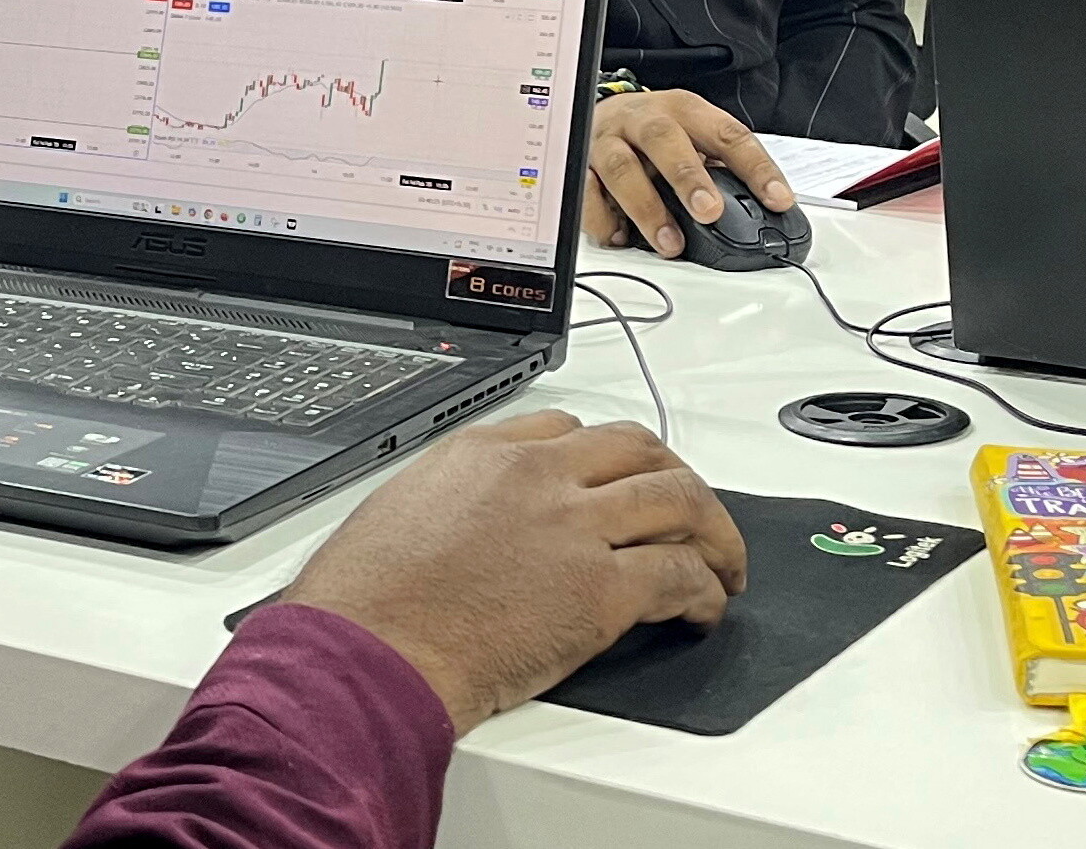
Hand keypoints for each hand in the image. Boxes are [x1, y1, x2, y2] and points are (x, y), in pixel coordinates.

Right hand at [280, 411, 745, 732]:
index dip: (605, 458)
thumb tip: (473, 523)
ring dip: (712, 529)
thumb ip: (452, 502)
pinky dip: (704, 590)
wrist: (365, 656)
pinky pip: (678, 574)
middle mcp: (536, 475)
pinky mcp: (599, 591)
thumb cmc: (363, 606)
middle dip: (676, 477)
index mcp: (482, 452)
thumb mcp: (398, 513)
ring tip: (722, 561)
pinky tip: (704, 608)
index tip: (616, 483)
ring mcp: (573, 528)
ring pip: (677, 498)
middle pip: (638, 448)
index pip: (567, 429)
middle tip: (692, 513)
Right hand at [582, 89, 792, 256]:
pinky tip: (619, 236)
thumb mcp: (692, 136)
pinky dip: (602, 217)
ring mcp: (608, 140)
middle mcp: (644, 119)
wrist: (599, 112)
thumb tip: (759, 210)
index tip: (777, 199)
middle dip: (688, 178)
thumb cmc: (654, 131)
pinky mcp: (578, 163)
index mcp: (684, 109)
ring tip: (670, 243)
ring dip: (647, 208)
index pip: (726, 134)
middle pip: (665, 140)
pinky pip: (585, 191)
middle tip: (710, 212)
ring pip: (622, 168)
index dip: (755, 167)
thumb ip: (720, 168)